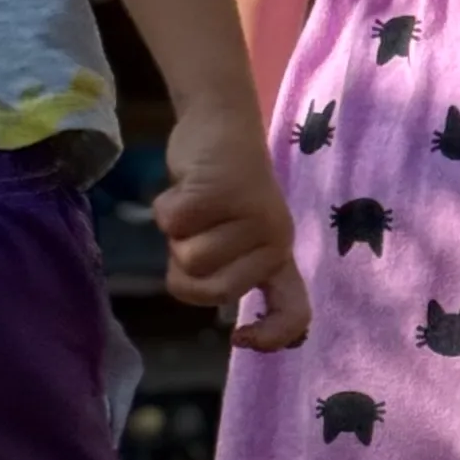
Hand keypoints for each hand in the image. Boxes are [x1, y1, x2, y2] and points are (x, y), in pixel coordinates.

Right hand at [154, 108, 308, 350]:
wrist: (221, 121)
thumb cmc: (220, 187)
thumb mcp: (232, 234)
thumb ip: (225, 270)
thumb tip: (216, 309)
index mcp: (279, 256)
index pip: (295, 313)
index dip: (272, 336)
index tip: (238, 337)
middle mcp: (274, 239)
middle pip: (214, 291)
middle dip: (188, 268)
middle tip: (198, 231)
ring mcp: (251, 216)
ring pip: (190, 258)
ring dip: (176, 234)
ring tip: (196, 204)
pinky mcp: (221, 191)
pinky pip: (172, 224)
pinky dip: (165, 207)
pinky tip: (184, 185)